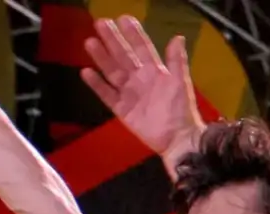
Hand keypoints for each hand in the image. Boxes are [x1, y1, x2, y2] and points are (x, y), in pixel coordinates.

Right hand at [81, 16, 203, 160]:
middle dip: (112, 40)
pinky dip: (97, 85)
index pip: (142, 48)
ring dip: (102, 58)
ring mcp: (129, 93)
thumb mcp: (181, 83)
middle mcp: (140, 79)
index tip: (123, 19)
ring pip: (112, 71)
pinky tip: (87, 72)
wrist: (178, 139)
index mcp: (155, 71)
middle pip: (123, 56)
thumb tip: (178, 37)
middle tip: (100, 23)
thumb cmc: (182, 110)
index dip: (133, 34)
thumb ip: (177, 60)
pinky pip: (107, 94)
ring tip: (90, 42)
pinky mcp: (122, 109)